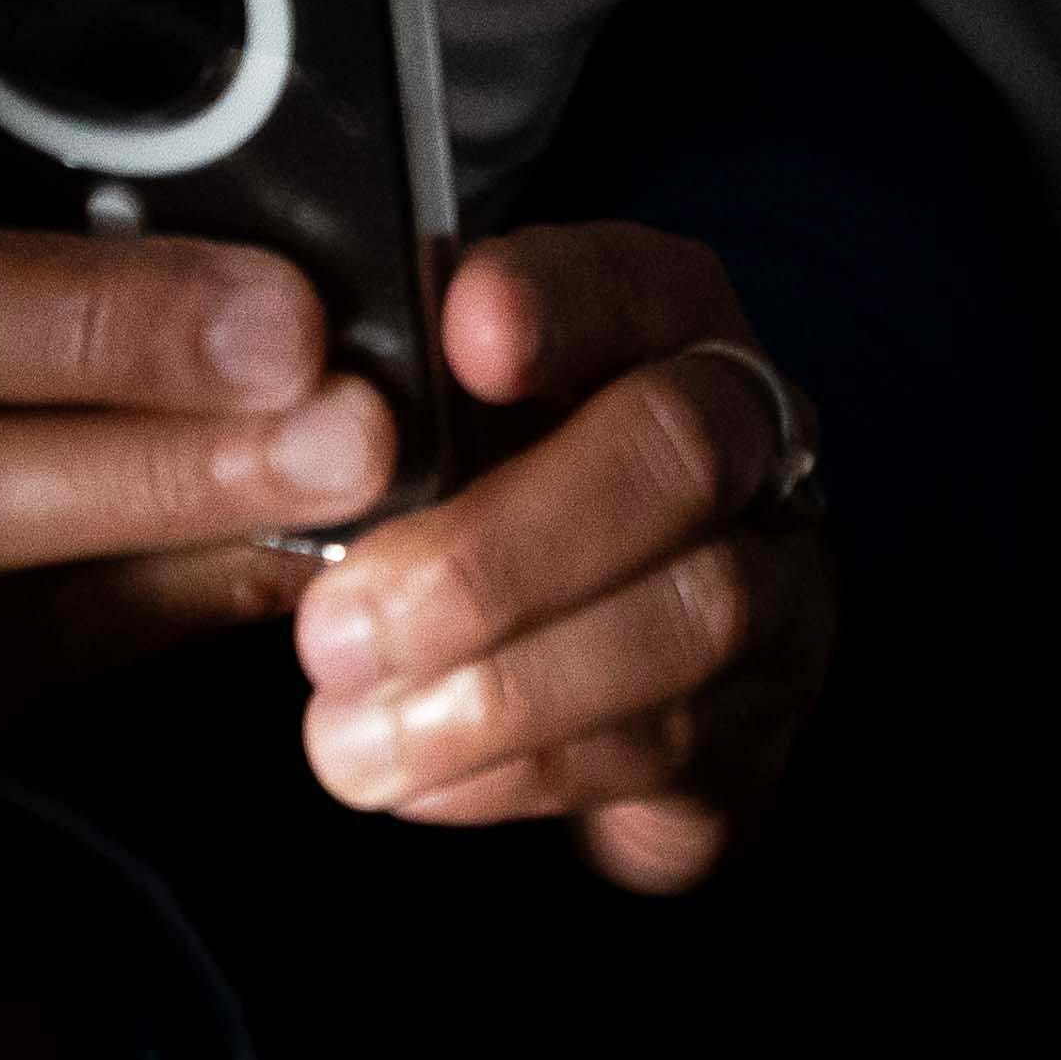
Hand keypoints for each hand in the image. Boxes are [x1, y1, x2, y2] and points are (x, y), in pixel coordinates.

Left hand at [288, 224, 835, 891]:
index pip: (636, 277)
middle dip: (498, 550)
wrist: (602, 662)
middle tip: (334, 630)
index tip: (459, 332)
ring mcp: (782, 578)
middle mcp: (751, 432)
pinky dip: (525, 771)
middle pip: (679, 450)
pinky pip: (672, 748)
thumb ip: (385, 406)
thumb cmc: (487, 503)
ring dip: (501, 689)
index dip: (561, 300)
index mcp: (663, 319)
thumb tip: (278, 426)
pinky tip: (418, 783)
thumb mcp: (436, 424)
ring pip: (691, 615)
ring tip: (345, 740)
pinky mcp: (765, 722)